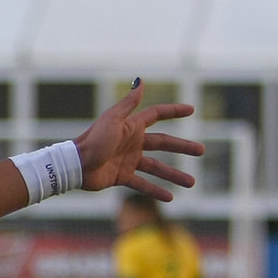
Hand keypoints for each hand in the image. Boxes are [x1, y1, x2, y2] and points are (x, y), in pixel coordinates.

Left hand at [76, 80, 202, 200]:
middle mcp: (132, 142)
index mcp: (131, 126)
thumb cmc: (94, 140)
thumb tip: (141, 79)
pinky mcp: (121, 176)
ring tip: (191, 182)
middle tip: (202, 151)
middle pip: (163, 143)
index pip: (157, 115)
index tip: (191, 110)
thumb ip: (129, 103)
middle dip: (182, 147)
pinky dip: (155, 190)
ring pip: (157, 167)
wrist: (76, 165)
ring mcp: (128, 160)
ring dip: (174, 175)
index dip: (173, 112)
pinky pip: (142, 184)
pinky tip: (170, 198)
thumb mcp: (114, 119)